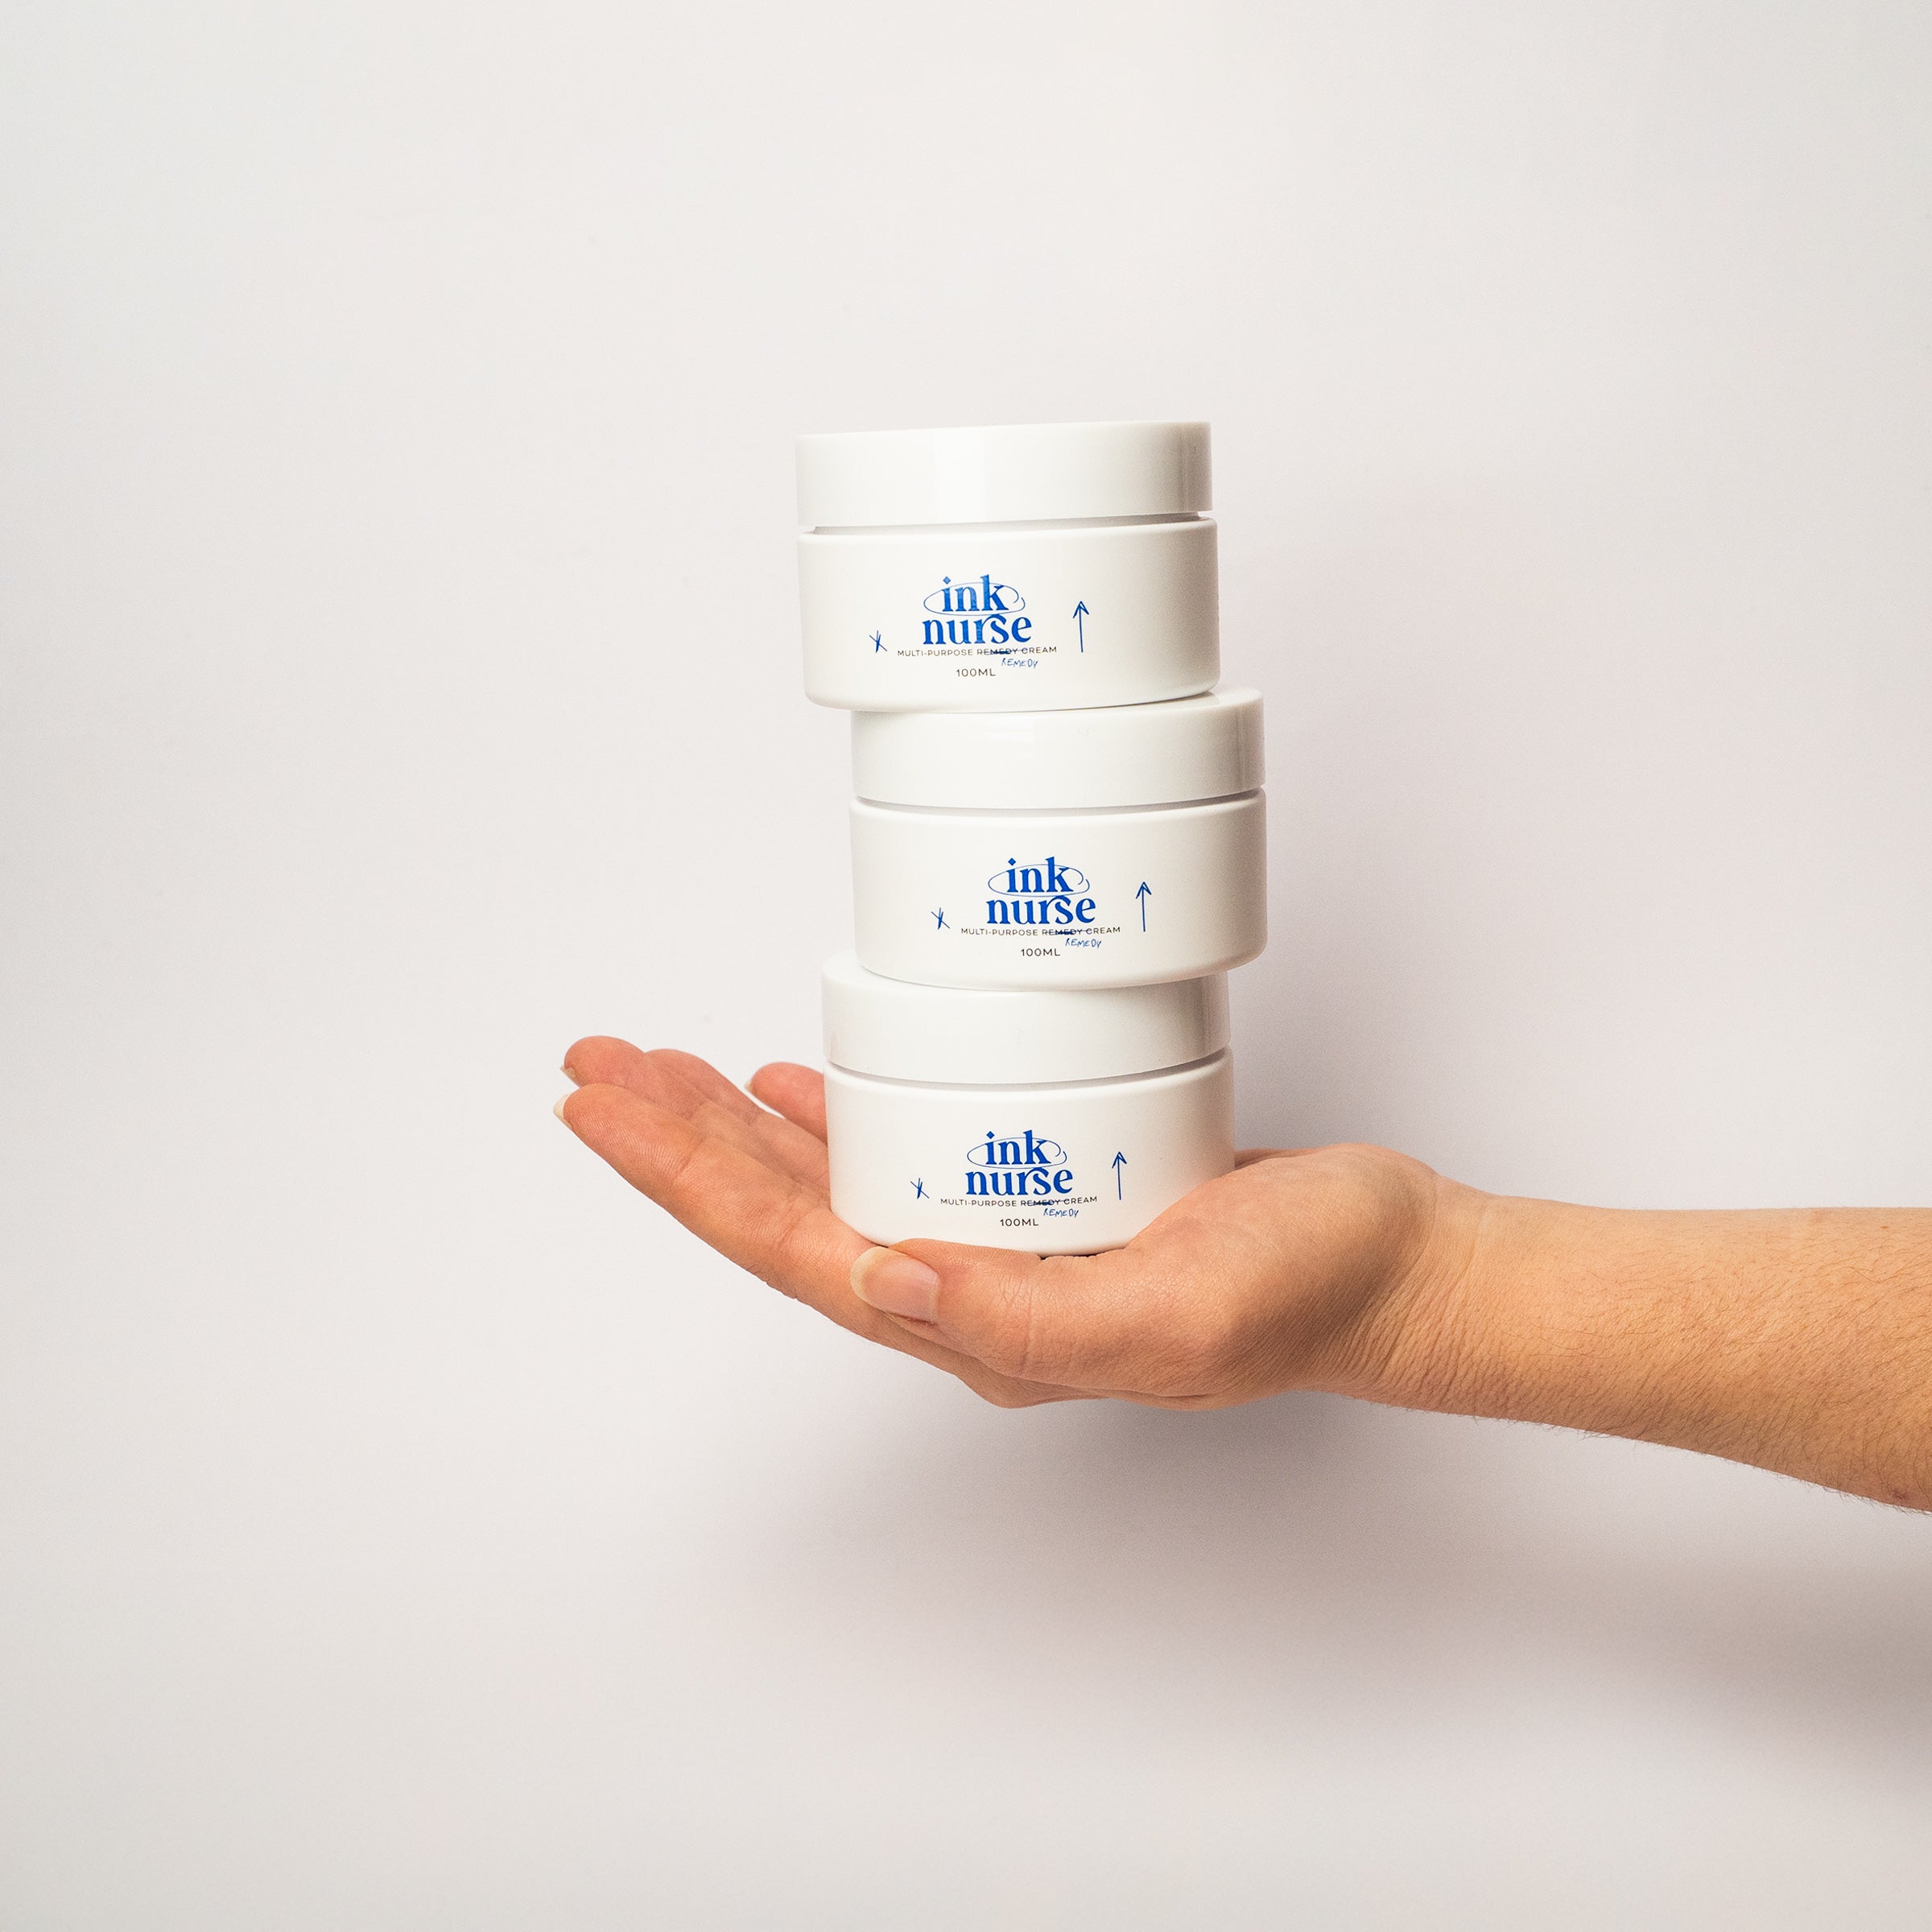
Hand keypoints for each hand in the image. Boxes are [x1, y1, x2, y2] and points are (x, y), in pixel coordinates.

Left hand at [555, 1037, 1471, 1410]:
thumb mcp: (1172, 1312)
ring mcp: (1001, 1241)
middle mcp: (970, 1291)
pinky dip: (837, 1116)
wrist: (1388, 1264)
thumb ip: (1025, 1312)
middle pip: (785, 1213)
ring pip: (832, 1183)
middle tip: (600, 1067)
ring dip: (736, 1128)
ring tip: (662, 1071)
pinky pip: (906, 1152)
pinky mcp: (1040, 1189)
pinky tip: (795, 1088)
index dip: (687, 1181)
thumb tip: (882, 1282)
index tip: (607, 1109)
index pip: (793, 1251)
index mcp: (979, 1325)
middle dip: (680, 1142)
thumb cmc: (1304, 1291)